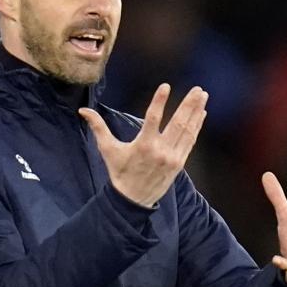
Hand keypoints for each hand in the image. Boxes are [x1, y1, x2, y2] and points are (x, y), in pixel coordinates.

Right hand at [79, 84, 207, 206]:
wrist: (133, 200)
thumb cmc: (119, 172)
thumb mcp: (107, 150)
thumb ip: (98, 128)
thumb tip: (83, 110)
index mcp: (143, 145)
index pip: (152, 118)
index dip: (159, 101)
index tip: (166, 86)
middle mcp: (160, 150)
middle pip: (178, 123)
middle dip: (189, 104)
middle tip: (198, 89)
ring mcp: (172, 157)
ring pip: (187, 131)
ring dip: (196, 112)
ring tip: (203, 96)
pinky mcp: (179, 163)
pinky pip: (190, 141)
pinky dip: (196, 127)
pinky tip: (201, 114)